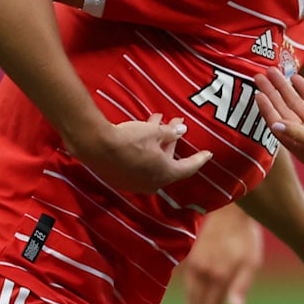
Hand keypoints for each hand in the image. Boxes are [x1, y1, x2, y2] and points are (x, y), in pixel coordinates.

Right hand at [70, 112, 212, 194]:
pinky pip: (139, 163)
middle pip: (168, 161)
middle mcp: (152, 183)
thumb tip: (181, 130)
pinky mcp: (120, 178)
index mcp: (164, 174)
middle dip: (172, 141)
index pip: (188, 168)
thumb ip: (170, 132)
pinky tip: (142, 132)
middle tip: (176, 123)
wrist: (95, 146)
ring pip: (153, 160)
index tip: (209, 154)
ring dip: (157, 142)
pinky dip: (145, 149)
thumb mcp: (154, 132)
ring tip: (158, 121)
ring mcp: (135, 182)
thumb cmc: (129, 140)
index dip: (200, 159)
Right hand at [183, 207, 264, 303]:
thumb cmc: (244, 236)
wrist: (228, 209)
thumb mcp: (251, 260)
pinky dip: (189, 301)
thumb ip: (242, 285)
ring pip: (191, 299)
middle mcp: (203, 275)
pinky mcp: (191, 261)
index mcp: (218, 278)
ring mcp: (194, 267)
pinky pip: (188, 287)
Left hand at [251, 70, 303, 175]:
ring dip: (285, 88)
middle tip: (259, 75)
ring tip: (273, 71)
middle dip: (272, 94)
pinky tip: (294, 77)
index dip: (267, 109)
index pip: (279, 125)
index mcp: (302, 150)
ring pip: (297, 103)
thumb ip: (299, 134)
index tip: (258, 93)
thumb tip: (275, 124)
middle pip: (285, 111)